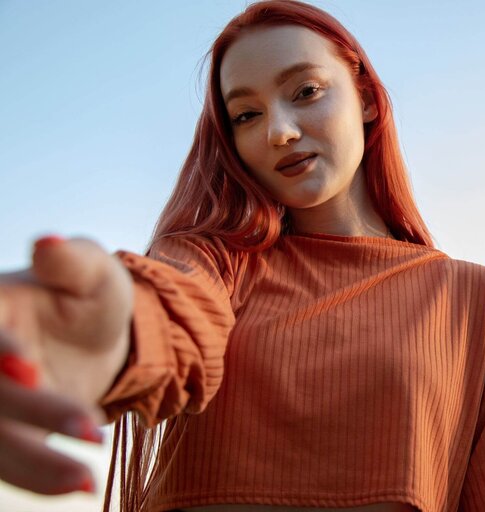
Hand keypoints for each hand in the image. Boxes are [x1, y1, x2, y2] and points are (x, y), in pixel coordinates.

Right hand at [0, 235, 132, 493]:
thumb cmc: (94, 297)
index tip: (30, 365)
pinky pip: (12, 464)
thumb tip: (47, 243)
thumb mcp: (94, 272)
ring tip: (88, 479)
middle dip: (31, 412)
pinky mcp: (4, 435)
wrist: (100, 341)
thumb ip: (72, 261)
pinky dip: (41, 477)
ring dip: (35, 463)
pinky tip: (81, 484)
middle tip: (90, 427)